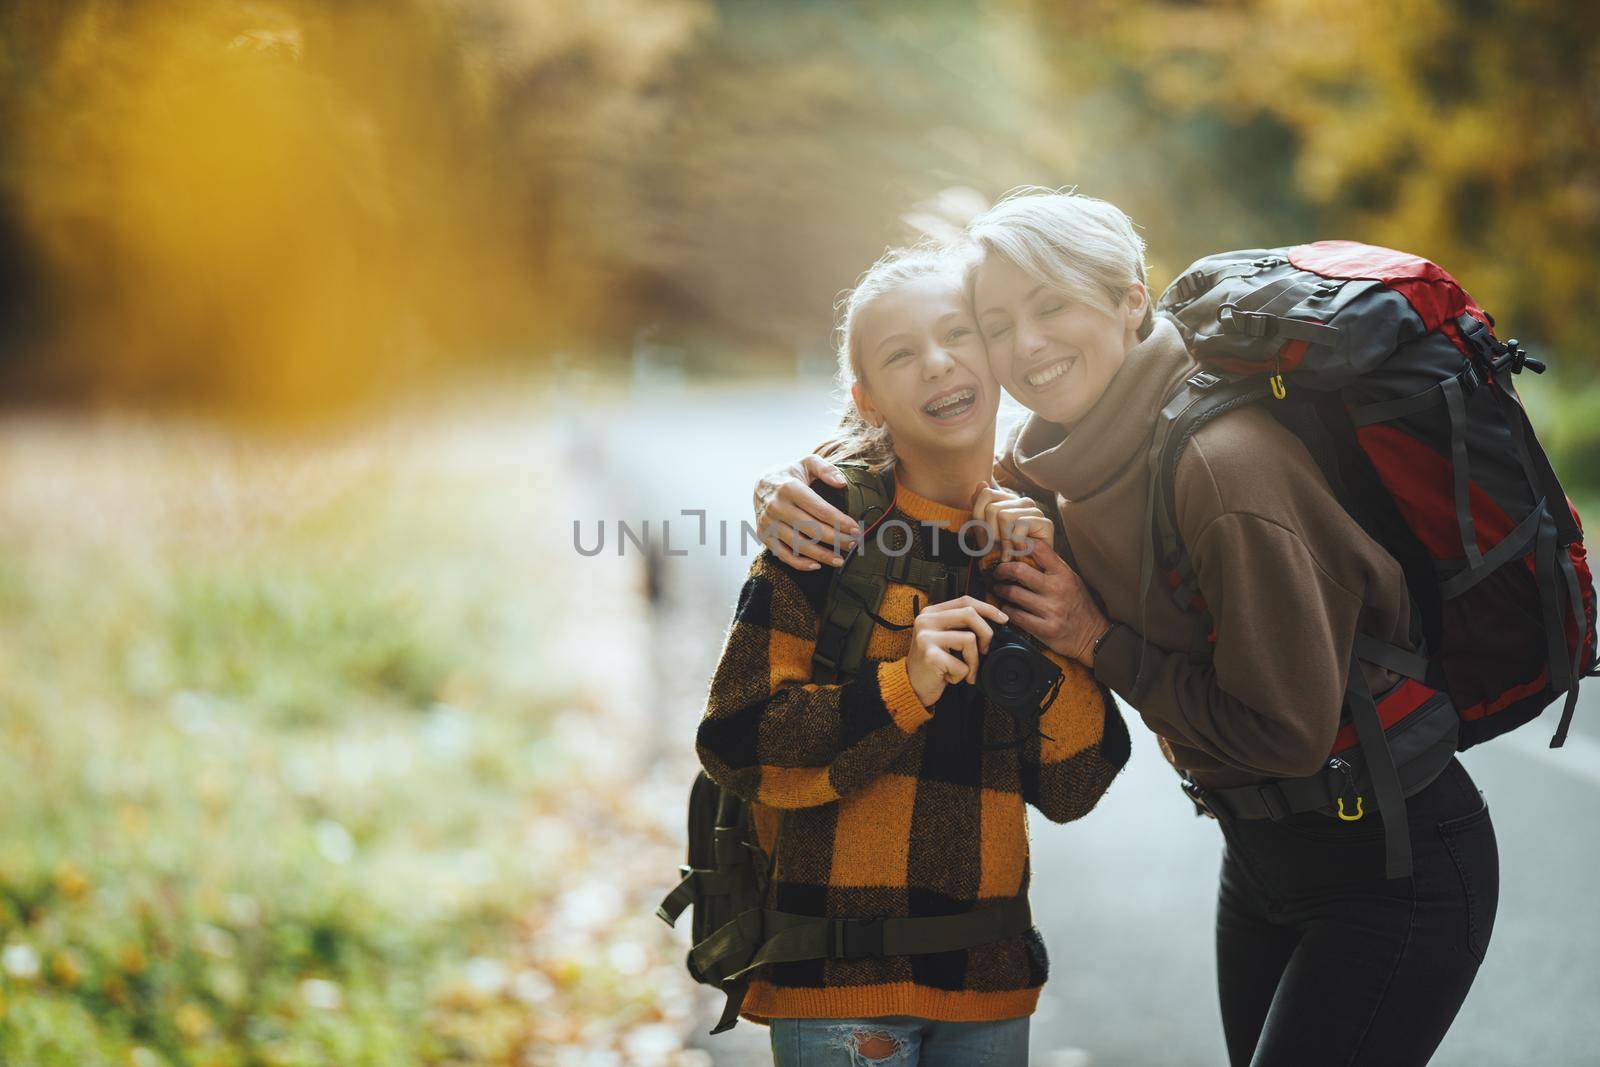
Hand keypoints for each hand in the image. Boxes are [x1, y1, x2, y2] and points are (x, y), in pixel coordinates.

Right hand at [753, 455, 860, 569]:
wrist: (760, 484)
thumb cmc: (790, 474)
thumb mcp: (807, 463)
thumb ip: (826, 469)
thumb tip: (842, 483)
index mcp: (789, 488)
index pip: (820, 509)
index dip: (840, 521)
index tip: (856, 529)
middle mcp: (777, 506)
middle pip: (811, 529)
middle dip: (835, 539)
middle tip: (853, 544)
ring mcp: (768, 523)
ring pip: (798, 545)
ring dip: (822, 555)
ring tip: (840, 559)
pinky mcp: (764, 535)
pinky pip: (783, 554)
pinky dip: (800, 563)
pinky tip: (817, 565)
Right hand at [906, 595, 1008, 707]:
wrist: (911, 686)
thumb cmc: (932, 664)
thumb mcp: (944, 638)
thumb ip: (960, 626)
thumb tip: (993, 622)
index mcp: (931, 612)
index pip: (965, 601)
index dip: (988, 608)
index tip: (1003, 619)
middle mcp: (926, 620)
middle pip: (970, 614)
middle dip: (986, 634)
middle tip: (984, 651)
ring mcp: (926, 637)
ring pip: (969, 639)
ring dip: (973, 662)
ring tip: (963, 671)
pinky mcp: (930, 656)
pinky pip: (962, 664)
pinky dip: (962, 675)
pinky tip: (950, 677)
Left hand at [969, 480, 1053, 559]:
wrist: (1022, 574)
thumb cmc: (1003, 553)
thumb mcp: (984, 532)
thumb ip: (979, 509)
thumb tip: (981, 483)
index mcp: (1009, 501)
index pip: (985, 494)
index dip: (979, 518)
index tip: (986, 536)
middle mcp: (1023, 501)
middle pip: (992, 508)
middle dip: (991, 534)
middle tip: (999, 548)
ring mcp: (1035, 511)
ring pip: (1004, 516)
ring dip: (1003, 541)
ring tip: (1009, 552)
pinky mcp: (1046, 523)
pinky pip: (1019, 526)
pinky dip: (1015, 544)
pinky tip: (1019, 553)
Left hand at [989, 539, 1109, 665]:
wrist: (1093, 636)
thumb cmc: (1078, 605)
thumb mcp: (1071, 580)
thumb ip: (1052, 567)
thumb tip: (1026, 551)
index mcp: (1064, 574)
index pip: (1039, 549)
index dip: (1020, 544)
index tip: (1009, 548)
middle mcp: (1057, 589)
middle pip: (1019, 570)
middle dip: (1002, 570)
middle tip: (997, 573)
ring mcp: (1051, 610)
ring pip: (1013, 593)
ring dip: (1001, 591)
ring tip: (999, 590)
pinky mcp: (1044, 629)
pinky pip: (1015, 615)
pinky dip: (1007, 610)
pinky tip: (1007, 608)